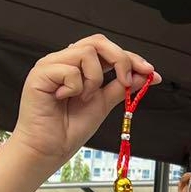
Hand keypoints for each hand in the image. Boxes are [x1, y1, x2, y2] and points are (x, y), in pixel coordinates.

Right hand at [10, 35, 156, 170]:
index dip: (130, 58)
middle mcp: (64, 60)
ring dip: (94, 79)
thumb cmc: (68, 129)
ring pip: (86, 52)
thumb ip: (121, 87)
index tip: (150, 72)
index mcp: (78, 66)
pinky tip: (64, 98)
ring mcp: (51, 64)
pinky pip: (70, 70)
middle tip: (126, 81)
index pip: (107, 50)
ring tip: (84, 98)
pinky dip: (75, 87)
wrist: (49, 150)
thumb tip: (146, 75)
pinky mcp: (40, 73)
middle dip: (120, 59)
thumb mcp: (103, 104)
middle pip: (98, 41)